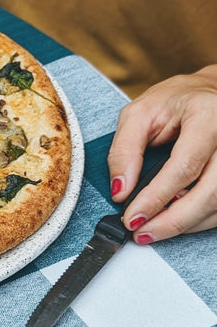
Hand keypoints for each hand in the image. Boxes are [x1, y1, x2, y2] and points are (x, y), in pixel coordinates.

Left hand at [108, 65, 216, 241]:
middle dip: (173, 221)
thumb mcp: (139, 113)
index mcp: (207, 117)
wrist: (208, 95)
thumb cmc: (175, 102)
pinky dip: (197, 219)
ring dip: (185, 225)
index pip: (185, 166)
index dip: (157, 197)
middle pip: (209, 193)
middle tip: (142, 232)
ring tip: (153, 229)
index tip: (133, 216)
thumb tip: (120, 190)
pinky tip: (176, 219)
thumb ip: (125, 150)